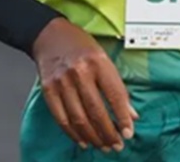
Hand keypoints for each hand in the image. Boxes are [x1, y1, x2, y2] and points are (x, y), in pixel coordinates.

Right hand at [32, 18, 137, 152]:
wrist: (49, 34)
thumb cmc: (80, 46)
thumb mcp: (104, 59)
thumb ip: (117, 86)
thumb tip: (131, 114)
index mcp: (98, 62)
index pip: (115, 95)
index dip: (123, 118)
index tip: (128, 133)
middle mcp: (79, 72)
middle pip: (96, 111)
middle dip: (109, 133)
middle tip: (116, 145)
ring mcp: (61, 82)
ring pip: (79, 118)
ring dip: (93, 137)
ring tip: (103, 146)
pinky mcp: (48, 90)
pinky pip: (61, 118)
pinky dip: (73, 133)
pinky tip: (83, 140)